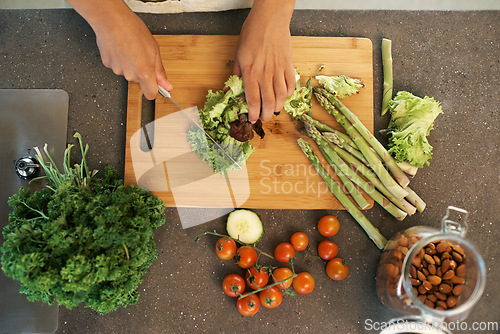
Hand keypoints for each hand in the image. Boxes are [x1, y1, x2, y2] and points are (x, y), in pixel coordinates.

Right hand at [67, 0, 172, 99]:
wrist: (112, 20)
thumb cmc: (133, 30)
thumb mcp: (154, 50)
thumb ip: (160, 71)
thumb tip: (167, 86)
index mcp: (144, 73)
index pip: (150, 94)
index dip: (153, 89)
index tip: (155, 83)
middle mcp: (130, 75)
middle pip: (139, 80)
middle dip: (142, 71)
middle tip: (141, 54)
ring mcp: (118, 70)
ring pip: (128, 72)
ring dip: (130, 64)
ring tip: (130, 47)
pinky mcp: (107, 64)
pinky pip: (117, 65)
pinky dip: (120, 59)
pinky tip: (121, 47)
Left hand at [233, 0, 295, 122]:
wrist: (270, 19)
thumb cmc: (252, 34)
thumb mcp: (238, 55)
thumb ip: (236, 74)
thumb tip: (229, 89)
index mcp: (250, 73)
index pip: (253, 100)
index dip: (253, 113)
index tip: (252, 119)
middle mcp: (265, 74)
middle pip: (268, 102)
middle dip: (266, 115)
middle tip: (263, 118)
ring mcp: (278, 70)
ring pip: (281, 96)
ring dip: (277, 106)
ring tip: (273, 109)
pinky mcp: (288, 65)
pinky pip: (291, 84)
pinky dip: (289, 93)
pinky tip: (284, 96)